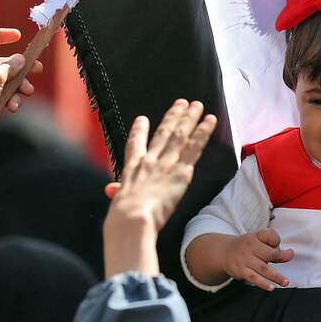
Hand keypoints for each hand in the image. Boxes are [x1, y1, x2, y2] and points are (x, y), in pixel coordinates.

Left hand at [0, 28, 42, 147]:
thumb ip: (9, 66)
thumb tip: (20, 60)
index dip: (1, 35)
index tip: (18, 36)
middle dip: (18, 69)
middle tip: (36, 68)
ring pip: (2, 80)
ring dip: (17, 86)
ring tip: (28, 91)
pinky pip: (0, 93)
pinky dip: (9, 98)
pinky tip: (14, 106)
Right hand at [102, 100, 216, 277]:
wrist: (132, 218)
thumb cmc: (122, 217)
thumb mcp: (117, 202)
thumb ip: (117, 192)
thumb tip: (111, 190)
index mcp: (131, 169)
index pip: (134, 145)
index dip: (138, 131)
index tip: (142, 119)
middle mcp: (148, 161)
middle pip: (163, 134)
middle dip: (172, 117)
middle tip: (181, 103)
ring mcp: (165, 163)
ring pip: (180, 135)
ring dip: (190, 118)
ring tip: (197, 105)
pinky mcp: (180, 171)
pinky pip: (194, 148)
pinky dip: (203, 132)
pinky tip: (210, 120)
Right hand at [223, 229, 292, 290]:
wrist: (224, 253)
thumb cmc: (248, 247)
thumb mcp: (259, 242)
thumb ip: (275, 248)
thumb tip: (290, 254)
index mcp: (255, 237)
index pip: (270, 236)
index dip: (276, 240)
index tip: (276, 244)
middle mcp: (249, 247)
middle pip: (269, 253)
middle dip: (278, 257)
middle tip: (284, 258)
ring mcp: (244, 260)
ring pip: (263, 268)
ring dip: (276, 276)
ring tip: (285, 282)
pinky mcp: (241, 271)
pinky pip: (253, 278)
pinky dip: (263, 283)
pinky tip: (271, 288)